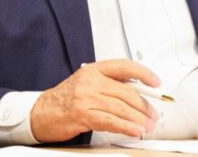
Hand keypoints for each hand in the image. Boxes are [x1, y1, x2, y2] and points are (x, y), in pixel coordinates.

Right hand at [29, 59, 160, 141]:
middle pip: (126, 92)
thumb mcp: (87, 82)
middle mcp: (91, 81)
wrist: (41, 112)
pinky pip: (110, 121)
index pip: (124, 67)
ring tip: (147, 126)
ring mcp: (86, 97)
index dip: (143, 73)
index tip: (156, 83)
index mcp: (94, 69)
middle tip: (153, 115)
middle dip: (144, 105)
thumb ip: (110, 83)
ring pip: (120, 107)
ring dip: (138, 119)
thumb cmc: (66, 98)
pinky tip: (134, 130)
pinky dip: (126, 127)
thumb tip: (138, 93)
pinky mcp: (83, 115)